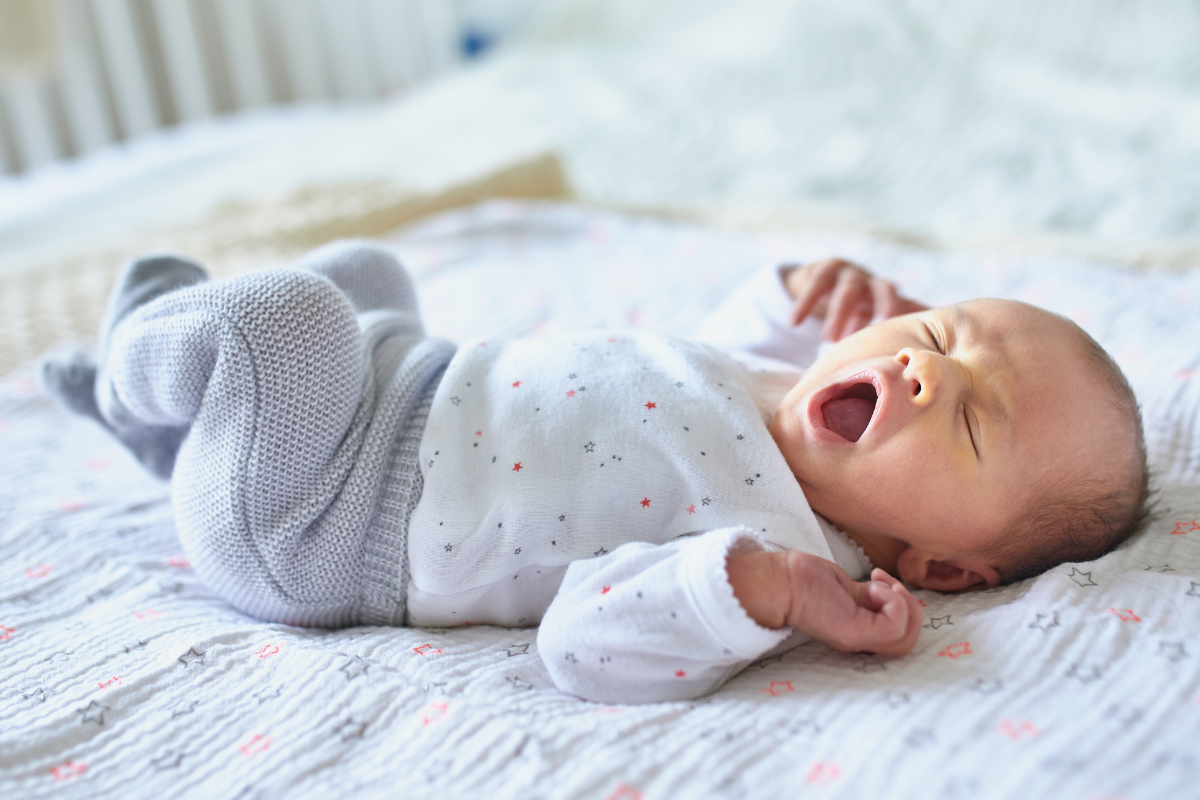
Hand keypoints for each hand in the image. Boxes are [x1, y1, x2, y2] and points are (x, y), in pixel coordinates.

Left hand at [781, 554, 922, 657]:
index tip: (884, 583)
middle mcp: (860, 642)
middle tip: (887, 585)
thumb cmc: (809, 581)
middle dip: (910, 608)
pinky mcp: (855, 633)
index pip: (900, 639)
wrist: (783, 580)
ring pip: (907, 638)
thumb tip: (893, 592)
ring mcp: (858, 640)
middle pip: (908, 643)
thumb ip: (872, 599)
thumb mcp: (852, 592)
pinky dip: (894, 602)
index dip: (904, 610)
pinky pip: (896, 625)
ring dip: (903, 604)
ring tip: (879, 586)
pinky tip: (873, 587)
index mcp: (860, 634)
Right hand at [782, 258, 927, 341]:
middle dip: (877, 311)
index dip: (906, 318)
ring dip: (838, 314)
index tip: (905, 339)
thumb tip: (937, 352)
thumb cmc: (857, 308)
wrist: (822, 282)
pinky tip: (794, 322)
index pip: (904, 304)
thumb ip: (898, 328)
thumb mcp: (875, 318)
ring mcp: (847, 271)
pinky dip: (805, 303)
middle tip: (870, 337)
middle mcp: (871, 280)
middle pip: (880, 290)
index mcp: (888, 295)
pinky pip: (814, 284)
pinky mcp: (821, 269)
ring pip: (846, 289)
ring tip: (828, 340)